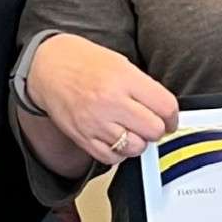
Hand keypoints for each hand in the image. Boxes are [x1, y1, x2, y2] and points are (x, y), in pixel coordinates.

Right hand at [27, 33, 178, 168]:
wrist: (48, 68)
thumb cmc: (84, 63)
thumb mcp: (121, 64)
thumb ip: (144, 87)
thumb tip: (164, 111)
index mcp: (124, 79)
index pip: (165, 107)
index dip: (173, 116)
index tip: (170, 119)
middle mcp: (110, 102)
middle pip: (153, 130)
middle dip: (157, 129)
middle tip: (150, 123)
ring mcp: (95, 122)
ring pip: (135, 147)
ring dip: (138, 142)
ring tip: (131, 130)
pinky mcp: (83, 138)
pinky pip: (112, 158)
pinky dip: (119, 152)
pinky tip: (116, 139)